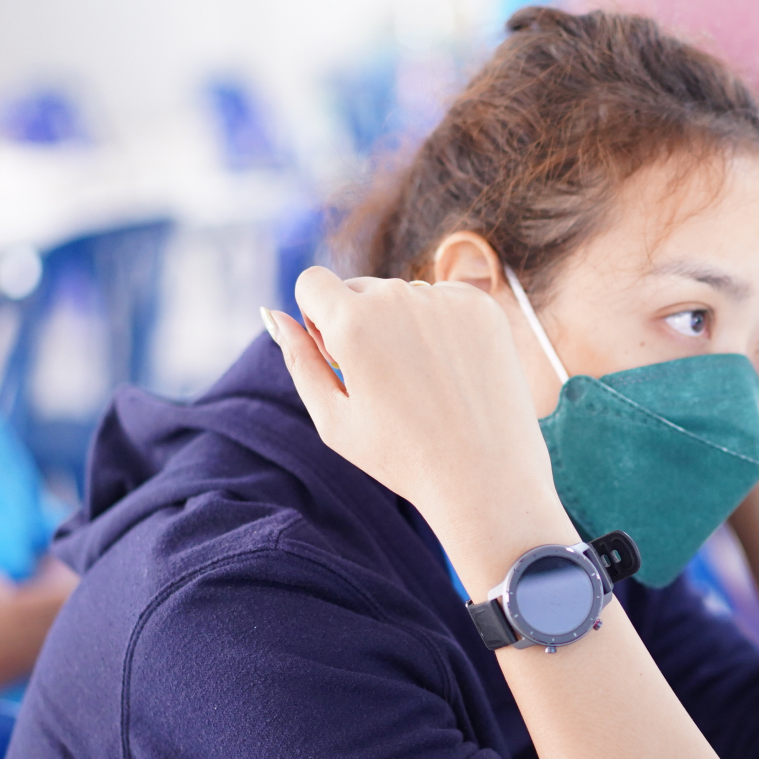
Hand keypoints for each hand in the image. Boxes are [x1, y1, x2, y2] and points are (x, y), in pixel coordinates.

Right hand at [269, 270, 576, 593]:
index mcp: (352, 322)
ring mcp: (444, 299)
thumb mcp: (333, 418)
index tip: (337, 354)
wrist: (486, 476)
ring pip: (403, 295)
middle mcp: (398, 297)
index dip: (317, 317)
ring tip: (422, 383)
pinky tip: (451, 372)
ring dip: (401, 324)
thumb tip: (271, 314)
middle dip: (358, 321)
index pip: (312, 281)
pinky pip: (443, 301)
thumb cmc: (402, 456)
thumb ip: (299, 360)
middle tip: (384, 381)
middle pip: (358, 287)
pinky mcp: (481, 306)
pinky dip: (441, 326)